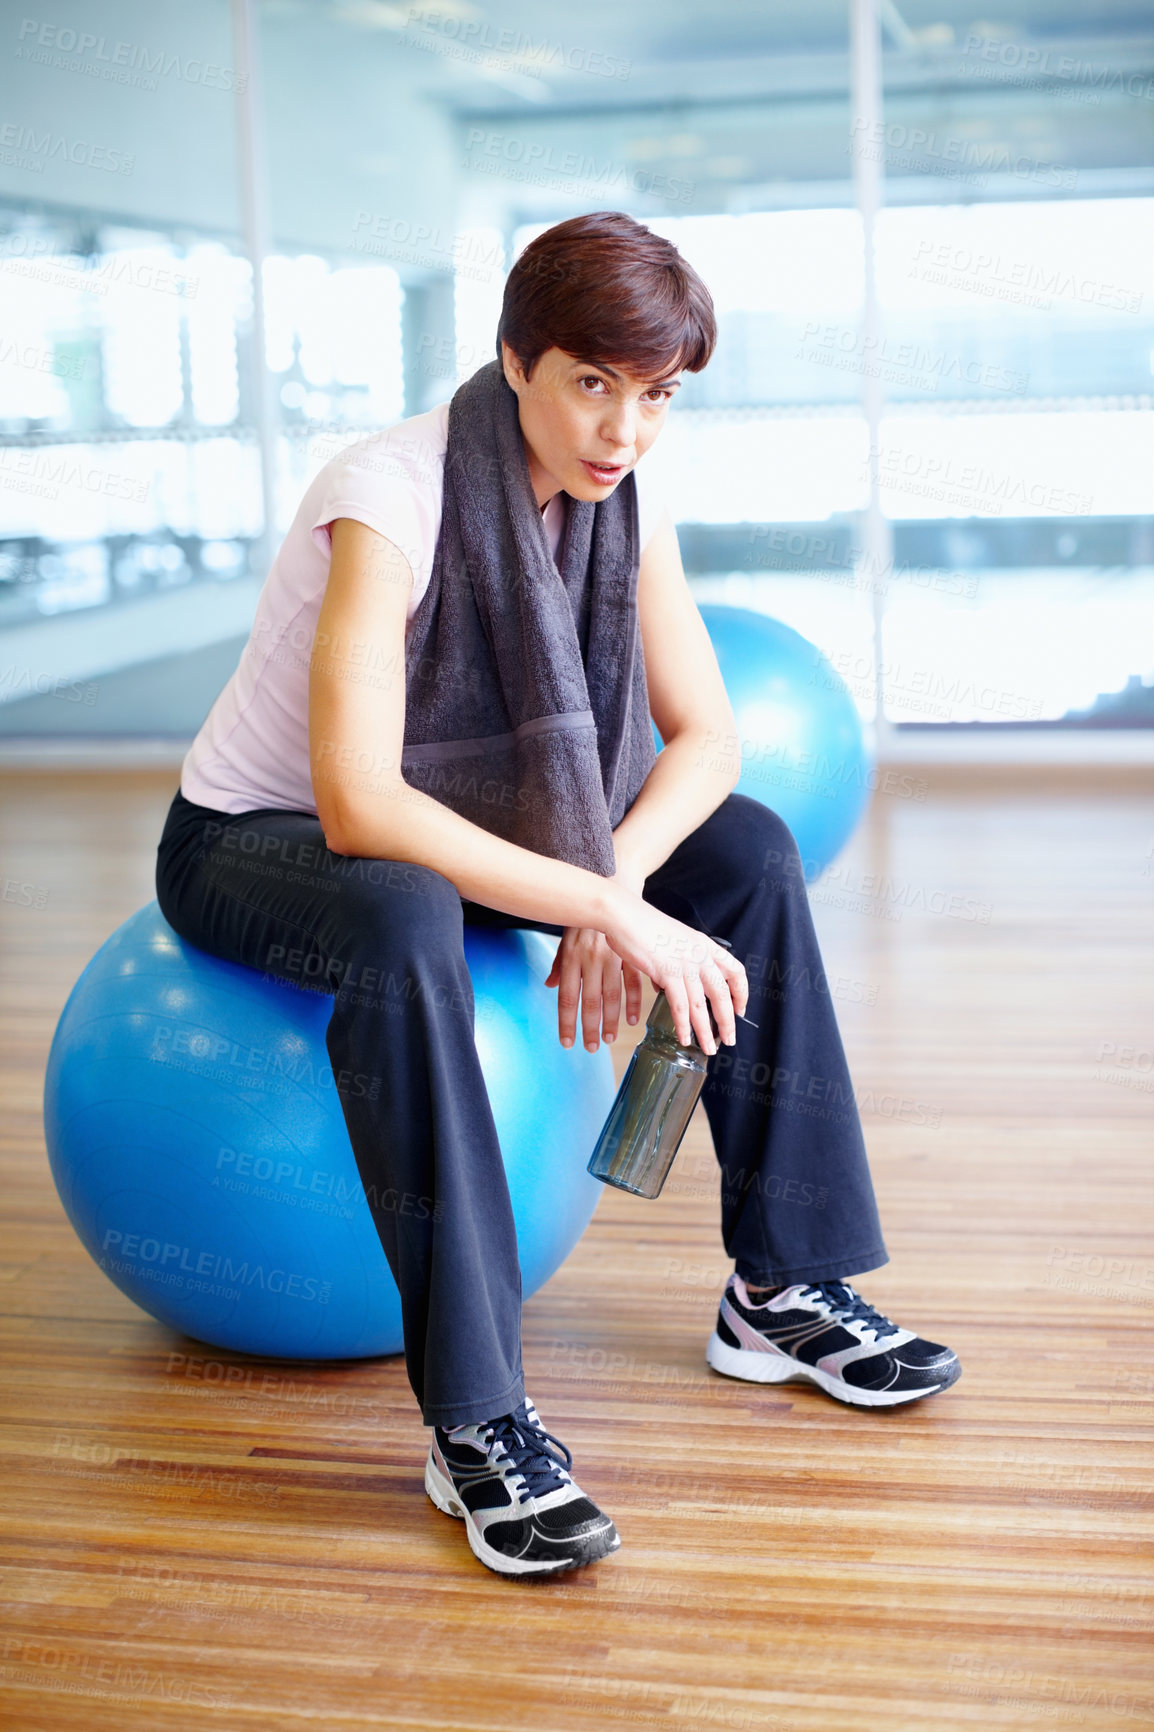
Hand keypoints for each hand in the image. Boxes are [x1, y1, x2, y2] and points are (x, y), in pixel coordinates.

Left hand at [544, 925, 644, 1052]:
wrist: (612, 887)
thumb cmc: (585, 918)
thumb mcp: (566, 938)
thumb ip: (559, 964)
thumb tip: (548, 985)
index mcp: (572, 957)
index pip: (567, 998)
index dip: (566, 1023)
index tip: (567, 1043)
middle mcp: (590, 959)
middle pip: (589, 1001)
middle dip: (590, 1028)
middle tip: (591, 1048)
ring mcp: (612, 956)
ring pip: (611, 995)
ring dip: (611, 1021)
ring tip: (609, 1039)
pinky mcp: (631, 953)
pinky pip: (632, 982)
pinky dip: (633, 1002)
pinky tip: (631, 1019)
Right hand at [597, 886, 747, 1054]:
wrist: (625, 915)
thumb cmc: (643, 926)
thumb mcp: (672, 940)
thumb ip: (677, 961)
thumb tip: (669, 985)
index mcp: (704, 945)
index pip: (736, 971)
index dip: (742, 993)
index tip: (741, 1010)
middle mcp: (700, 955)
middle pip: (723, 994)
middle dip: (728, 1021)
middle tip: (728, 1039)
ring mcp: (685, 964)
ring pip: (702, 1005)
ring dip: (706, 1030)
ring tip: (708, 1047)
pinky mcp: (667, 972)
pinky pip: (680, 1005)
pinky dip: (683, 1024)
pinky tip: (685, 1037)